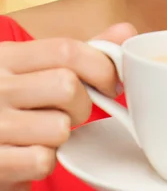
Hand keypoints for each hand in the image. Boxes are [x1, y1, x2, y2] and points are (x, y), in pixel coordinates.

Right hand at [0, 22, 135, 188]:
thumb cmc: (17, 102)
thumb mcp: (38, 68)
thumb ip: (82, 51)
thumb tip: (126, 32)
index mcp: (7, 56)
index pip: (66, 50)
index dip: (100, 66)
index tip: (112, 83)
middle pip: (67, 86)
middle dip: (82, 104)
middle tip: (72, 113)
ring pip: (59, 127)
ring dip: (62, 136)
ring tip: (45, 132)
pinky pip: (42, 161)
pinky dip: (45, 161)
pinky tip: (31, 153)